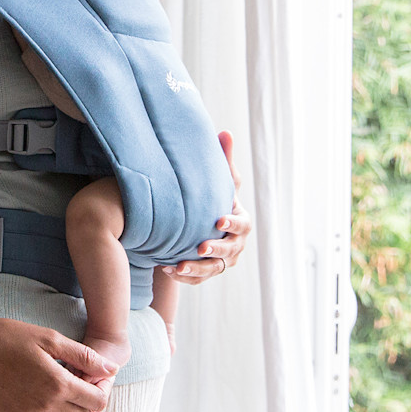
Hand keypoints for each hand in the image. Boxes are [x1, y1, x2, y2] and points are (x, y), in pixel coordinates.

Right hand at [0, 315, 111, 411]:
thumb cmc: (9, 336)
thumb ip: (83, 355)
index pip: (98, 402)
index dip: (102, 391)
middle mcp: (45, 406)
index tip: (95, 381)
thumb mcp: (48, 337)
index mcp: (57, 383)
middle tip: (83, 393)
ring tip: (67, 405)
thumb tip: (111, 368)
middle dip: (92, 409)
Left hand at [161, 130, 251, 286]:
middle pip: (229, 251)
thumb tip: (225, 132)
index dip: (232, 224)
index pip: (242, 225)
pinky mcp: (206, 273)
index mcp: (240, 222)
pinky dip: (185, 277)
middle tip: (198, 247)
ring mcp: (221, 262)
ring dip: (196, 269)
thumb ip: (223, 160)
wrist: (197, 224)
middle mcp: (234, 245)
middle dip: (214, 249)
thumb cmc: (212, 198)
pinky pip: (198, 279)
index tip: (218, 220)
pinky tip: (167, 270)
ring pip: (213, 269)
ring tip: (178, 265)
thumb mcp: (218, 180)